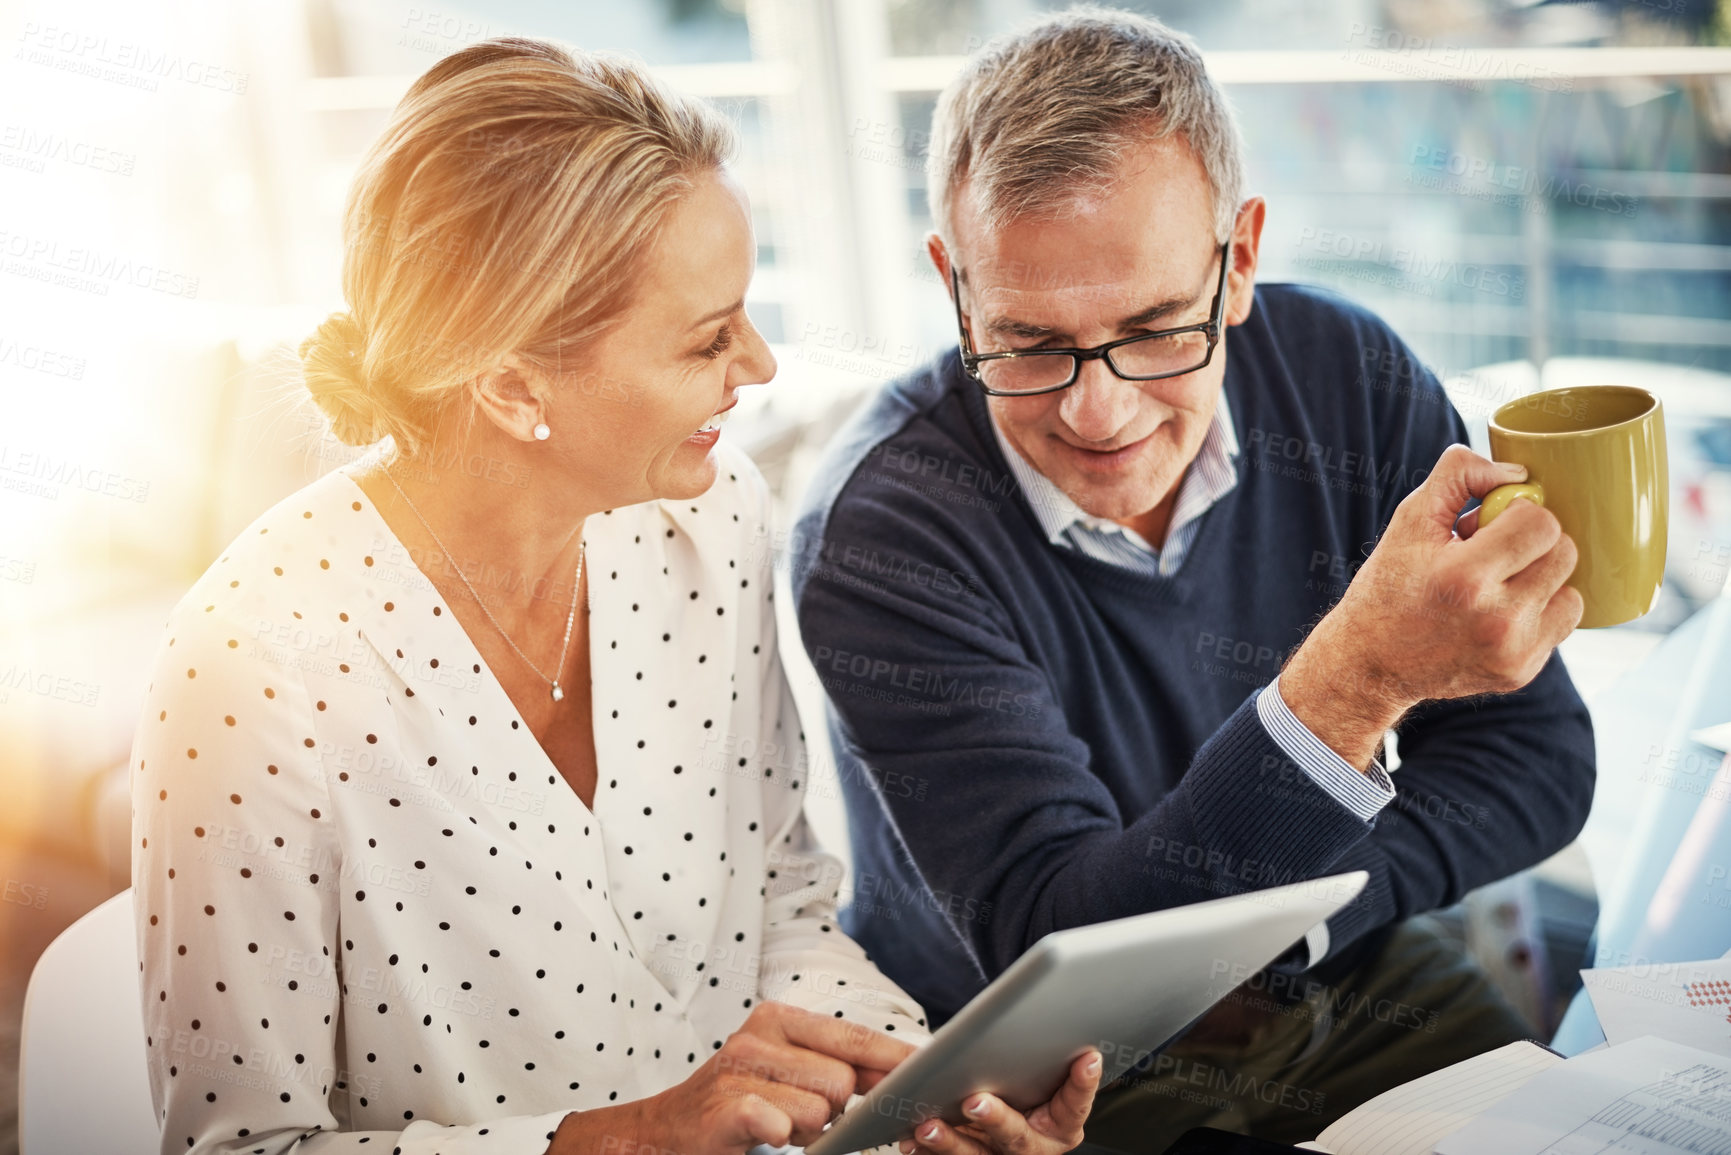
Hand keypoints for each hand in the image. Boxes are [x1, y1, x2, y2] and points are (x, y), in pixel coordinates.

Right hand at [550, 1001, 916, 1154]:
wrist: (660, 1136)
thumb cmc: (733, 1106)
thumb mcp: (786, 1075)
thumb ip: (838, 1068)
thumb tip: (902, 1071)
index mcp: (778, 1019)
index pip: (854, 1035)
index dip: (894, 1056)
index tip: (930, 1067)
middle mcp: (758, 1035)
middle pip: (843, 1078)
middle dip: (835, 1109)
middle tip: (801, 1118)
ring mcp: (738, 1068)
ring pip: (820, 1106)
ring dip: (807, 1130)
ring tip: (777, 1127)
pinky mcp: (724, 1107)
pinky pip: (784, 1124)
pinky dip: (781, 1136)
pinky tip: (764, 1134)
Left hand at [896, 1049, 1100, 1154]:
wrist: (1009, 1117)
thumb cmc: (1028, 1089)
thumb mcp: (1040, 1073)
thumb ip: (1042, 1056)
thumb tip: (1045, 1010)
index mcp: (1061, 1124)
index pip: (1075, 1104)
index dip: (1082, 1084)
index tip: (1087, 1057)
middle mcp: (1035, 1146)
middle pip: (1018, 1139)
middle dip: (996, 1120)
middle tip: (976, 1101)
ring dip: (950, 1142)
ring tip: (928, 1125)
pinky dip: (927, 1151)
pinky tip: (910, 1140)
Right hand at [1281, 444, 1582, 768]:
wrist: (1370, 663)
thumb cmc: (1389, 585)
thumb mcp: (1409, 520)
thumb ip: (1459, 476)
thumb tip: (1518, 474)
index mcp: (1465, 577)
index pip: (1541, 523)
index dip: (1518, 513)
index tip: (1489, 523)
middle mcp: (1496, 620)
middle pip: (1564, 553)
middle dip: (1534, 542)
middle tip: (1493, 552)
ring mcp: (1513, 652)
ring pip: (1572, 590)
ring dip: (1542, 579)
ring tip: (1498, 585)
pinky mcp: (1522, 672)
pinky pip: (1561, 623)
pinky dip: (1538, 612)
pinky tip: (1499, 614)